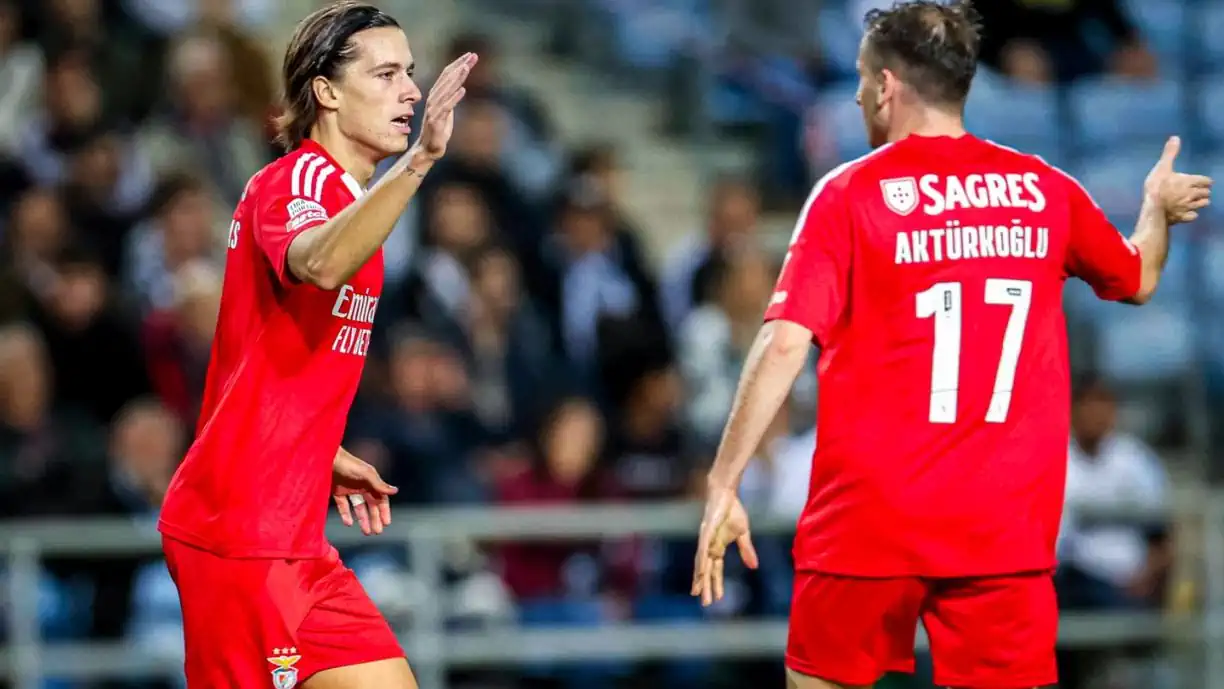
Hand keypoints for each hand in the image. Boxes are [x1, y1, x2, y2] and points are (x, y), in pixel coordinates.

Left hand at [332, 449, 397, 534]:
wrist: (325, 458)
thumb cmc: (347, 464)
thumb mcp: (366, 474)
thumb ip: (379, 484)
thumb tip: (396, 491)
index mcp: (371, 481)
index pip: (381, 498)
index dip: (384, 511)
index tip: (386, 523)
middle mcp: (361, 486)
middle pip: (370, 505)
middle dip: (374, 518)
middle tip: (377, 532)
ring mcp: (349, 489)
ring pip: (358, 508)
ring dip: (362, 519)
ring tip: (366, 532)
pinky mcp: (337, 491)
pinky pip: (343, 506)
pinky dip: (346, 514)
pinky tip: (348, 523)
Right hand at [413, 52, 476, 160]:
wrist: (429, 149)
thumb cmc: (439, 130)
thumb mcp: (448, 111)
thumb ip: (451, 98)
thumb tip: (459, 87)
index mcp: (436, 95)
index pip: (447, 75)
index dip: (459, 64)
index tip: (471, 55)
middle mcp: (433, 99)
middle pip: (447, 78)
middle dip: (461, 65)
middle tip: (473, 55)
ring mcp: (433, 109)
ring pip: (446, 90)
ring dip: (457, 78)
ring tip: (467, 67)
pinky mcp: (435, 120)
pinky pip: (446, 107)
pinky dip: (454, 98)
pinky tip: (462, 90)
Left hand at [691, 485, 758, 606]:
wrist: (725, 494)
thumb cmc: (732, 511)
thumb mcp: (743, 534)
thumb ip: (746, 550)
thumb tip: (754, 567)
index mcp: (717, 548)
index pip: (716, 570)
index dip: (716, 584)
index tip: (718, 599)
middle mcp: (708, 547)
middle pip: (706, 571)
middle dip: (705, 587)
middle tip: (704, 604)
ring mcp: (706, 540)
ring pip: (702, 563)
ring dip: (700, 579)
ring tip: (698, 593)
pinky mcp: (706, 531)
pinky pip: (703, 549)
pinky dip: (701, 561)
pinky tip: (700, 572)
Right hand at [1144, 136, 1211, 223]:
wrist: (1153, 208)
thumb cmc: (1157, 186)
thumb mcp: (1162, 167)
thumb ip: (1170, 153)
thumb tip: (1175, 137)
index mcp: (1190, 181)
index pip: (1206, 181)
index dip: (1205, 181)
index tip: (1204, 181)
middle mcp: (1193, 194)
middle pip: (1206, 193)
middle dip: (1204, 192)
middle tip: (1199, 191)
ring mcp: (1189, 207)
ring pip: (1202, 205)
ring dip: (1201, 202)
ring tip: (1196, 201)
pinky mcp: (1183, 217)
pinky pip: (1193, 216)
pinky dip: (1192, 214)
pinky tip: (1188, 213)